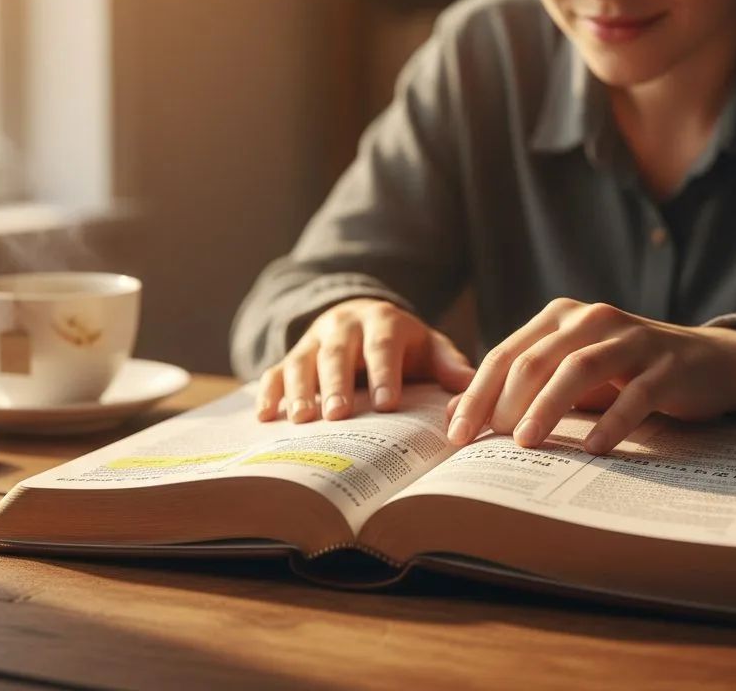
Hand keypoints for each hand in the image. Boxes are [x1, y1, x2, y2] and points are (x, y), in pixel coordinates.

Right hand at [256, 298, 474, 422]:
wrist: (363, 316)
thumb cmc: (402, 343)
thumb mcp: (428, 346)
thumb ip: (448, 364)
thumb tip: (470, 386)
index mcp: (383, 322)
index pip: (383, 347)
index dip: (384, 374)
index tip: (387, 405)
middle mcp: (345, 325)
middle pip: (339, 352)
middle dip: (337, 384)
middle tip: (339, 415)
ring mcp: (315, 339)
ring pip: (304, 360)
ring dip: (301, 389)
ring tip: (302, 419)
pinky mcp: (293, 354)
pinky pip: (276, 370)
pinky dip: (269, 391)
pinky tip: (265, 416)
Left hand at [445, 299, 735, 455]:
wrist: (710, 360)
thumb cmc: (628, 372)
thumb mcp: (571, 375)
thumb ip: (518, 390)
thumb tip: (455, 416)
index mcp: (561, 318)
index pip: (507, 355)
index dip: (477, 393)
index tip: (457, 435)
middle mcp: (591, 319)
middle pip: (535, 360)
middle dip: (504, 402)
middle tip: (487, 444)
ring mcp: (631, 338)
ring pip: (578, 369)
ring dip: (548, 407)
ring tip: (527, 442)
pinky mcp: (667, 365)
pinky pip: (635, 393)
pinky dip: (612, 421)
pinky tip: (592, 448)